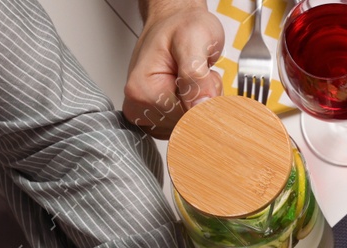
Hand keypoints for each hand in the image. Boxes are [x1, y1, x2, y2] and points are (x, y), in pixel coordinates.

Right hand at [124, 0, 223, 136]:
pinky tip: (191, 89)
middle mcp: (140, 106)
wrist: (175, 22)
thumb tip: (200, 106)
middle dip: (204, 102)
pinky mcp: (158, 118)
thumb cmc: (181, 26)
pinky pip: (187, 125)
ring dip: (202, 104)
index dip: (204, 100)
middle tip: (201, 74)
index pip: (185, 118)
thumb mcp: (193, 40)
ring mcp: (148, 114)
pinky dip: (197, 108)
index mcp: (142, 91)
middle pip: (187, 125)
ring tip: (195, 78)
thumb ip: (196, 74)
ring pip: (189, 126)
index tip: (206, 77)